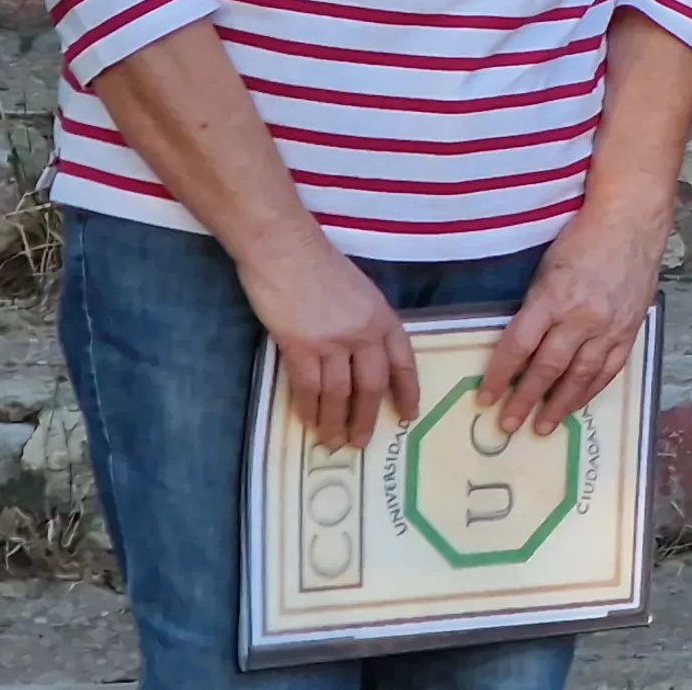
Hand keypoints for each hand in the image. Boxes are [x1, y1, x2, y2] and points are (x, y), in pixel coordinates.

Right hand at [236, 244, 417, 452]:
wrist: (283, 248)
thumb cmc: (319, 265)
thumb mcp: (360, 292)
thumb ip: (365, 323)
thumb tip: (361, 356)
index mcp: (383, 317)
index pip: (403, 362)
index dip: (407, 391)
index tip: (408, 414)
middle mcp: (363, 333)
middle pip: (371, 386)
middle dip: (366, 418)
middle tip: (361, 442)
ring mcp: (331, 341)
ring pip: (339, 394)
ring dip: (335, 422)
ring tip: (332, 442)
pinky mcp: (299, 346)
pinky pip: (308, 387)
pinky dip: (308, 408)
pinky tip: (308, 421)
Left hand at [478, 214, 662, 436]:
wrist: (633, 221)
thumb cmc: (582, 236)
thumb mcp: (546, 267)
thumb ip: (535, 306)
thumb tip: (519, 345)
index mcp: (552, 297)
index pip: (518, 346)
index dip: (500, 375)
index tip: (485, 397)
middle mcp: (581, 317)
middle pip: (547, 368)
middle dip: (525, 399)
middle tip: (508, 425)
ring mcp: (609, 326)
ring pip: (580, 375)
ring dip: (558, 404)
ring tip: (542, 426)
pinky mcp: (630, 329)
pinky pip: (609, 368)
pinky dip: (591, 389)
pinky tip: (577, 403)